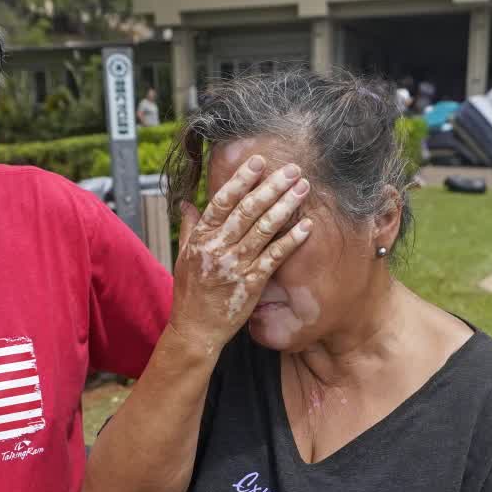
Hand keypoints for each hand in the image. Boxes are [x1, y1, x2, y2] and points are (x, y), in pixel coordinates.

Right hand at [169, 155, 311, 347]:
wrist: (196, 329)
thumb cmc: (190, 292)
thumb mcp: (185, 256)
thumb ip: (190, 227)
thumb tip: (187, 202)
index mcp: (202, 238)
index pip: (222, 202)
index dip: (241, 180)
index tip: (258, 162)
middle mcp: (219, 247)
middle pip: (247, 210)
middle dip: (271, 186)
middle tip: (291, 168)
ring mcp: (236, 265)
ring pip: (264, 229)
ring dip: (285, 206)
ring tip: (302, 188)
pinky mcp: (252, 282)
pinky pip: (275, 256)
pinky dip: (291, 240)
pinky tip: (306, 225)